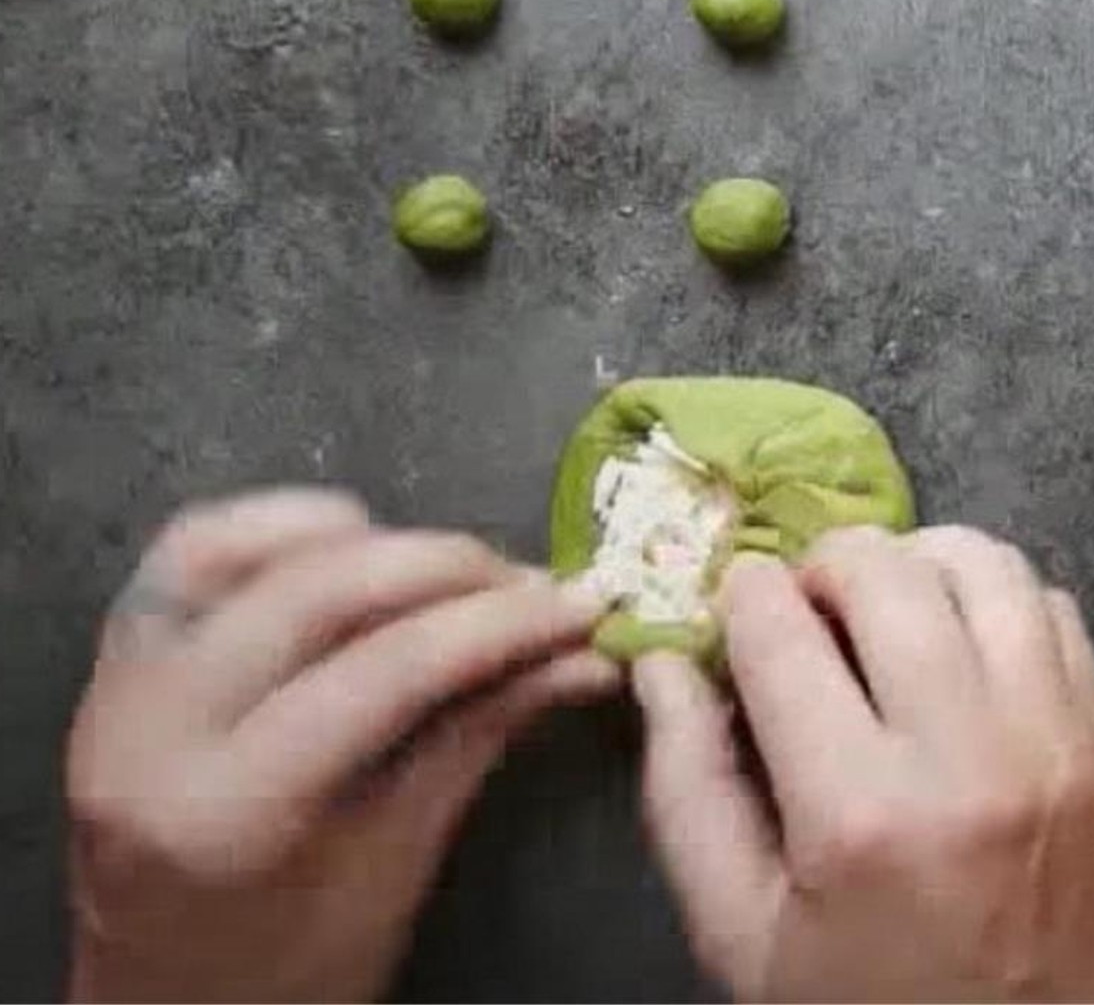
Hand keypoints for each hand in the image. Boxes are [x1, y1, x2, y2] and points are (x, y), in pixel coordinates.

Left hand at [66, 487, 614, 1002]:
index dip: (495, 625)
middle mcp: (151, 729)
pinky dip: (281, 531)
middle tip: (531, 580)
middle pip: (316, 587)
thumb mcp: (398, 862)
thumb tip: (581, 656)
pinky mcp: (114, 662)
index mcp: (227, 812)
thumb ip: (479, 733)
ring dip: (361, 536)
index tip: (579, 606)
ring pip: (239, 544)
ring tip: (446, 569)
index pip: (383, 670)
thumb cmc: (291, 968)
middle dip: (446, 565)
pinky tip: (354, 551)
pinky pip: (193, 554)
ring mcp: (115, 686)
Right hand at [633, 526, 1093, 1001]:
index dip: (738, 597)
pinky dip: (996, 603)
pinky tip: (958, 649)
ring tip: (882, 612)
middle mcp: (970, 755)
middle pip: (885, 569)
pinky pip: (1057, 612)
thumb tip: (662, 663)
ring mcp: (1056, 745)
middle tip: (803, 612)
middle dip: (820, 564)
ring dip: (915, 564)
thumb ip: (684, 787)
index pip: (778, 627)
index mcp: (859, 812)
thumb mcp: (737, 932)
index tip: (733, 614)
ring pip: (986, 564)